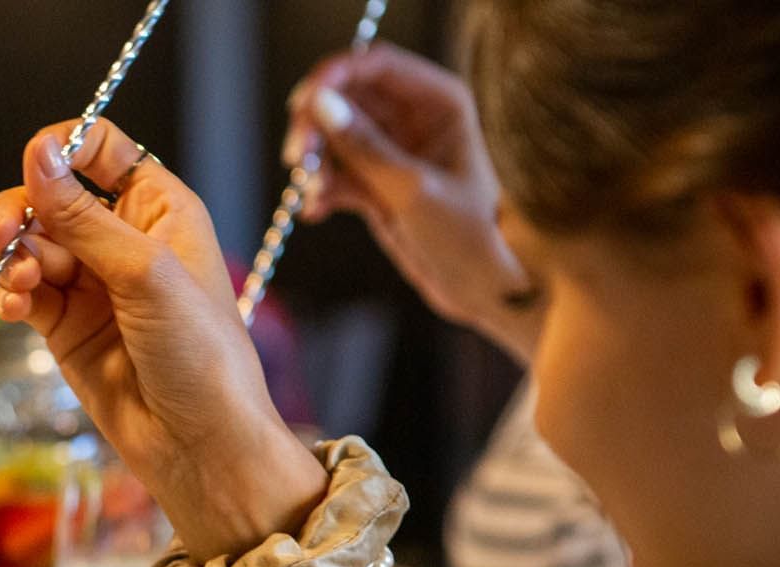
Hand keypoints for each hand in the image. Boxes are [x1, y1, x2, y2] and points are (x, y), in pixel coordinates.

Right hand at [0, 120, 326, 561]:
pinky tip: (16, 308)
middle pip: (51, 195)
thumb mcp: (143, 273)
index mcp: (160, 209)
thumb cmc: (200, 356)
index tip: (35, 167)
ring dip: (14, 257)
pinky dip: (10, 295)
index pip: (101, 149)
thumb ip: (82, 215)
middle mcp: (124, 240)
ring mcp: (91, 285)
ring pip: (30, 245)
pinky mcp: (65, 327)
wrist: (198, 445)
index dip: (63, 148)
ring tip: (20, 284)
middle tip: (3, 236)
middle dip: (22, 210)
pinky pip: (23, 292)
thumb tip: (37, 153)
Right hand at [283, 43, 537, 360]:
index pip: (376, 65)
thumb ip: (364, 147)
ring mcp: (392, 152)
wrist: (481, 287)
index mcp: (438, 102)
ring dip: (315, 162)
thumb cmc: (468, 235)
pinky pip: (336, 174)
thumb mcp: (412, 190)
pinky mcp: (376, 184)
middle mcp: (413, 119)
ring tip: (313, 194)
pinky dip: (322, 190)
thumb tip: (319, 105)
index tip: (302, 103)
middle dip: (316, 125)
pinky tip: (317, 211)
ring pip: (334, 137)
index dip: (334, 76)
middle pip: (346, 99)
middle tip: (297, 158)